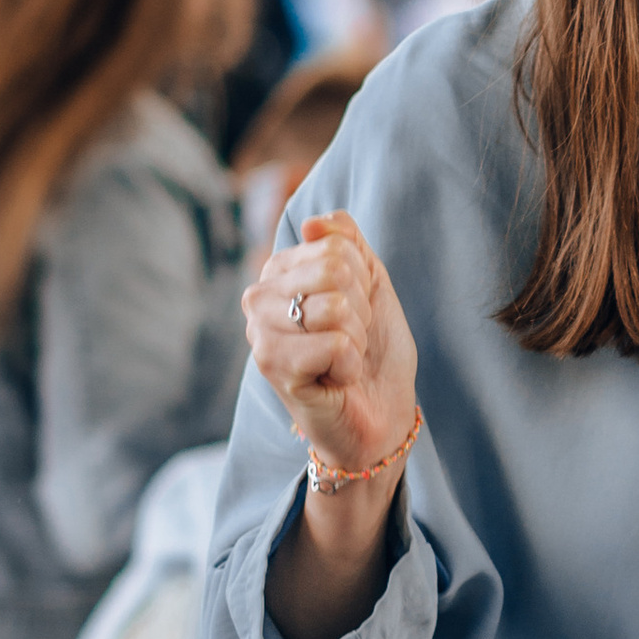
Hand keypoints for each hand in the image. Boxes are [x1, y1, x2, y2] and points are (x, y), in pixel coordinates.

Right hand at [244, 210, 419, 487]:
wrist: (380, 414)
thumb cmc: (372, 349)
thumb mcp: (369, 282)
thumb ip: (347, 241)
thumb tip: (314, 224)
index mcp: (277, 272)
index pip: (334, 246)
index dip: (362, 280)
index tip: (354, 310)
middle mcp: (258, 299)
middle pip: (334, 270)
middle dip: (360, 308)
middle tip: (350, 338)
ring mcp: (260, 334)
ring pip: (335, 307)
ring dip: (356, 339)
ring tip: (342, 359)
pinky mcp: (273, 368)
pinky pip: (335, 343)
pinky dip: (350, 365)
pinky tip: (336, 380)